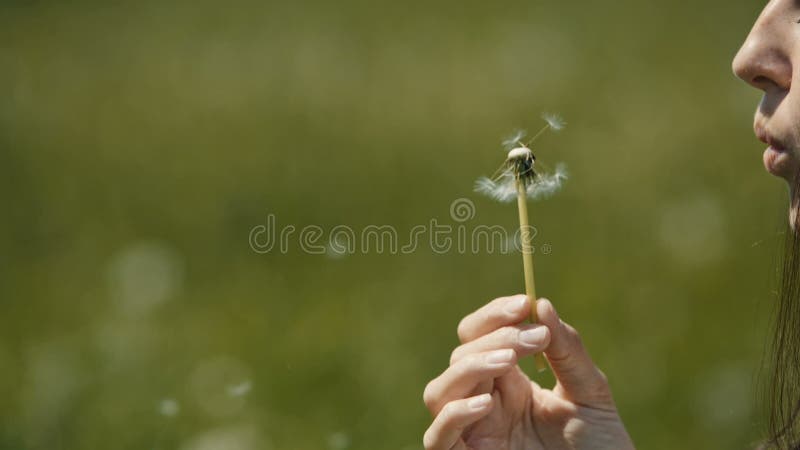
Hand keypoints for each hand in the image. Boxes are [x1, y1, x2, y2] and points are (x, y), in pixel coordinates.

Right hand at [422, 295, 634, 449]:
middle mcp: (484, 403)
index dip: (495, 315)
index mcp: (510, 383)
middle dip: (494, 337)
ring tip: (508, 360)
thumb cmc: (600, 448)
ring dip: (469, 367)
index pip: (480, 335)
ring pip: (438, 390)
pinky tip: (487, 404)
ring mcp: (473, 433)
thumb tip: (541, 303)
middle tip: (535, 339)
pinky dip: (454, 414)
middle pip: (459, 355)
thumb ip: (568, 351)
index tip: (524, 304)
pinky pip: (437, 437)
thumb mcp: (590, 393)